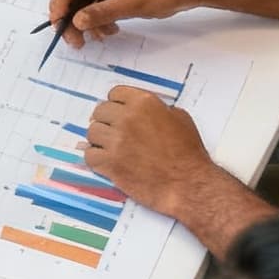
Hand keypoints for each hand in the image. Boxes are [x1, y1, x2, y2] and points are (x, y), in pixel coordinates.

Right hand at [49, 0, 200, 41]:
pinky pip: (95, 4)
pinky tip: (109, 30)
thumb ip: (102, 12)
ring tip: (97, 37)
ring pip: (83, 1)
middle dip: (71, 17)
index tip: (59, 25)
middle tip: (75, 41)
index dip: (60, 3)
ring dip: (86, 21)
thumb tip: (75, 22)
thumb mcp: (133, 3)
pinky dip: (98, 19)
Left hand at [84, 87, 218, 218]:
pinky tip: (107, 162)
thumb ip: (158, 109)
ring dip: (100, 140)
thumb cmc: (188, 154)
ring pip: (92, 132)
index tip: (120, 114)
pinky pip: (89, 155)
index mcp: (144, 103)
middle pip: (100, 112)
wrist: (188, 184)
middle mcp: (127, 118)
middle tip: (116, 134)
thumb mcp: (180, 119)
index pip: (115, 93)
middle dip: (107, 122)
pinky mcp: (109, 163)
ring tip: (112, 149)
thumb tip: (144, 112)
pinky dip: (96, 159)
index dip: (117, 104)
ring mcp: (116, 140)